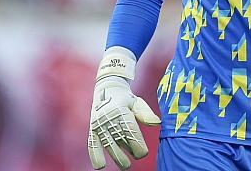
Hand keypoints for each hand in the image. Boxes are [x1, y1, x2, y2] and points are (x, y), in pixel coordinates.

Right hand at [88, 47, 159, 169]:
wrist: (107, 87)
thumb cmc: (126, 98)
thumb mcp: (137, 102)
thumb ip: (145, 113)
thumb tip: (157, 123)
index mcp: (122, 112)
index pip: (131, 132)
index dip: (138, 145)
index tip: (143, 152)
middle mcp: (110, 119)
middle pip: (121, 140)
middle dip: (131, 151)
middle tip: (137, 157)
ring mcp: (100, 124)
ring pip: (109, 144)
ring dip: (117, 157)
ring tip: (126, 166)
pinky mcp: (93, 128)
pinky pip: (92, 144)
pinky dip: (95, 155)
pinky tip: (100, 166)